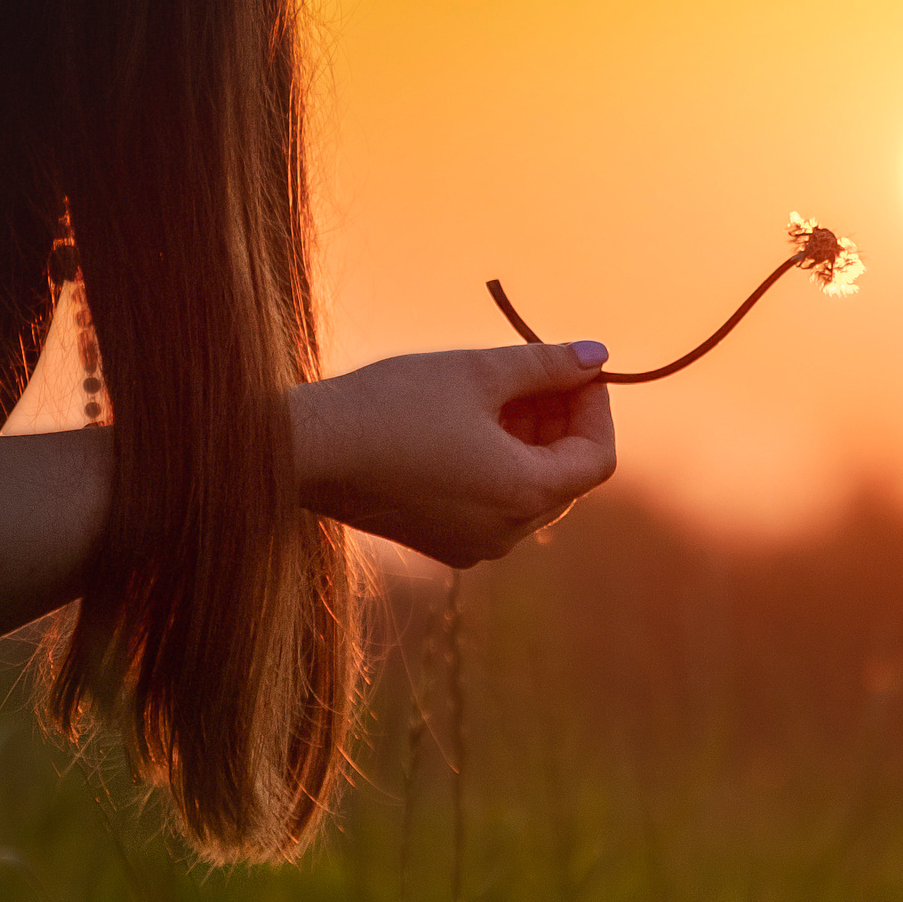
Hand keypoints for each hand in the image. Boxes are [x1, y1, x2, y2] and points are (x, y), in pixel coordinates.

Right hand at [290, 342, 617, 567]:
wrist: (304, 450)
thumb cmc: (392, 405)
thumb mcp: (478, 372)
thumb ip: (546, 365)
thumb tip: (598, 355)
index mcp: (523, 496)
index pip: (596, 458)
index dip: (595, 408)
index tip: (576, 368)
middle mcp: (507, 534)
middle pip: (565, 478)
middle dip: (561, 422)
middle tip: (539, 370)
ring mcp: (474, 547)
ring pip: (529, 492)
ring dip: (529, 441)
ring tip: (500, 390)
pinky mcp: (443, 543)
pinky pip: (494, 506)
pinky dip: (498, 465)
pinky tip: (470, 422)